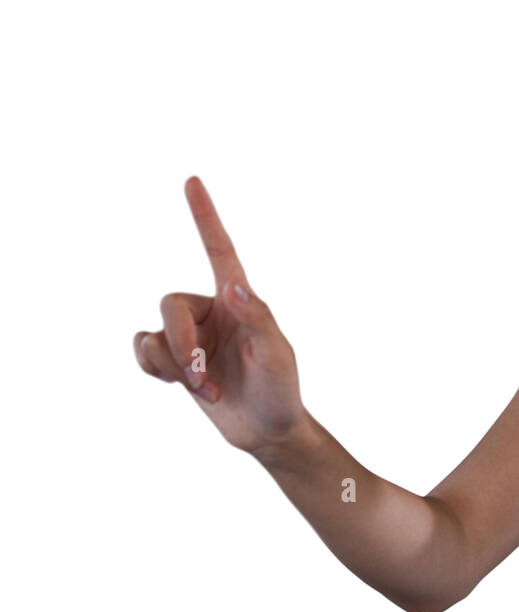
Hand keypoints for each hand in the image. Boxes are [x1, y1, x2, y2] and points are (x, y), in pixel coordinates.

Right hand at [133, 176, 307, 454]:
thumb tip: (235, 286)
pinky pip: (143, 350)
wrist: (267, 430)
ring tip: (206, 386)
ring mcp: (192, 335)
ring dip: (172, 364)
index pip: (218, 250)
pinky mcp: (176, 360)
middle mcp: (212, 310)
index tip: (192, 181)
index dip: (205, 217)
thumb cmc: (281, 389)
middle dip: (180, 343)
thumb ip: (258, 318)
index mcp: (239, 300)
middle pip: (169, 303)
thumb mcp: (276, 354)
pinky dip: (156, 370)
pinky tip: (184, 385)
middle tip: (203, 375)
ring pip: (154, 332)